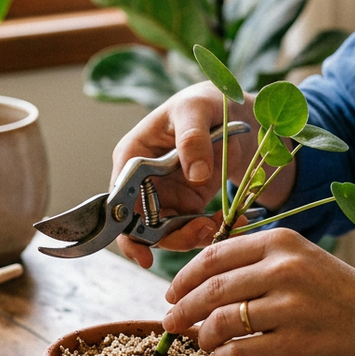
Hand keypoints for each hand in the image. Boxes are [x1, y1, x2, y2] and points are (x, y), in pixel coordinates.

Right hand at [110, 81, 263, 266]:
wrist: (235, 110)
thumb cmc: (204, 101)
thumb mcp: (197, 109)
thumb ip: (192, 138)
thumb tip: (194, 174)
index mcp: (133, 156)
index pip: (119, 201)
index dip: (126, 231)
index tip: (144, 253)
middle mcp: (143, 181)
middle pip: (142, 225)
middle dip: (170, 237)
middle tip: (201, 232)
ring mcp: (166, 195)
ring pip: (167, 233)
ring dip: (191, 236)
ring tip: (217, 227)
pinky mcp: (188, 204)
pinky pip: (192, 228)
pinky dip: (210, 231)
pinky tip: (230, 222)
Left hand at [161, 228, 354, 355]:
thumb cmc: (341, 298)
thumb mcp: (303, 262)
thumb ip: (258, 265)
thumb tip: (200, 282)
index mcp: (282, 242)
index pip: (214, 255)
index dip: (185, 277)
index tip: (171, 293)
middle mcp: (285, 270)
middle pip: (211, 289)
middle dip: (182, 308)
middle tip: (170, 322)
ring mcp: (291, 308)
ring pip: (221, 321)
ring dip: (203, 335)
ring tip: (201, 342)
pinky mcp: (296, 345)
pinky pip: (239, 351)